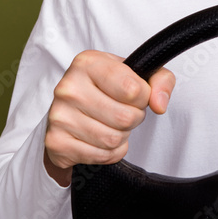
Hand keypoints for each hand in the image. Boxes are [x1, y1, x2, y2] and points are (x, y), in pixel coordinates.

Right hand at [43, 50, 174, 185]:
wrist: (72, 111)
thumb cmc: (107, 89)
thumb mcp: (137, 74)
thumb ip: (160, 80)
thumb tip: (159, 104)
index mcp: (88, 63)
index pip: (133, 89)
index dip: (143, 97)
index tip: (135, 95)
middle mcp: (69, 87)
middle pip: (124, 117)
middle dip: (133, 119)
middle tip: (124, 113)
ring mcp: (59, 115)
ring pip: (112, 139)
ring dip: (121, 137)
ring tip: (111, 125)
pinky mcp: (56, 142)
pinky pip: (100, 155)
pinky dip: (108, 153)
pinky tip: (100, 139)